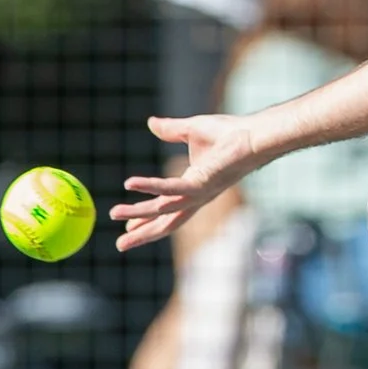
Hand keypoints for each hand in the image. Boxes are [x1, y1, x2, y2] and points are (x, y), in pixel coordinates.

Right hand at [113, 113, 261, 251]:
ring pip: (162, 210)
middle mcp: (195, 196)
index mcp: (193, 188)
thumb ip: (170, 130)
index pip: (167, 210)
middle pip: (164, 222)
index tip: (129, 226)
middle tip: (120, 245)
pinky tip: (130, 184)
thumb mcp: (190, 130)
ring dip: (137, 214)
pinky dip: (149, 187)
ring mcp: (198, 193)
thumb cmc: (230, 133)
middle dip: (142, 234)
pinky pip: (170, 188)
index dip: (148, 220)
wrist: (253, 134)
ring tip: (113, 213)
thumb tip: (152, 123)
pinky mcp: (201, 184)